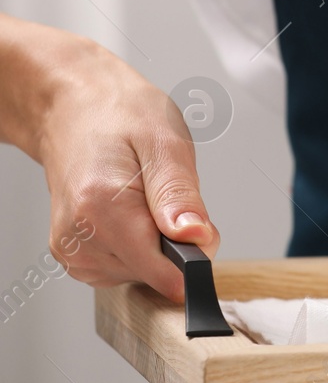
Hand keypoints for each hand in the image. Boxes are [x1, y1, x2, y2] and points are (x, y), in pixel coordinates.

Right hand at [0, 16, 218, 301]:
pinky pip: (123, 268)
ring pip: (140, 274)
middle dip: (176, 243)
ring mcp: (73, 249)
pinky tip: (132, 212)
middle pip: (153, 272)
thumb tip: (197, 238)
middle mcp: (80, 236)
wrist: (73, 108)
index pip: (160, 270)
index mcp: (102, 207)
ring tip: (145, 197)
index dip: (193, 255)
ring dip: (156, 244)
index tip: (199, 229)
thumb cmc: (119, 116)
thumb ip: (181, 195)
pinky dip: (138, 247)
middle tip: (168, 195)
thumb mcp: (166, 142)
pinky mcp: (74, 254)